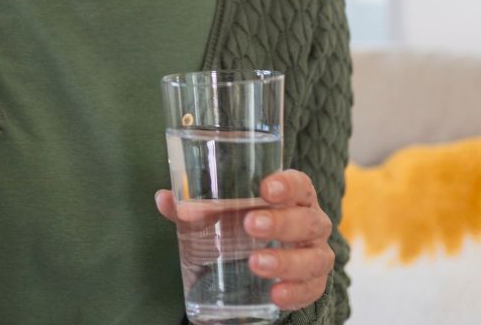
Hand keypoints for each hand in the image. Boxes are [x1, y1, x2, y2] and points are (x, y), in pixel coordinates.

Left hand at [155, 169, 334, 310]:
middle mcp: (311, 224)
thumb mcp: (223, 215)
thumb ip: (195, 207)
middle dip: (280, 223)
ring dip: (286, 261)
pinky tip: (275, 295)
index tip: (266, 187)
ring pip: (315, 257)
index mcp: (293, 198)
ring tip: (256, 263)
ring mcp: (315, 255)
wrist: (263, 260)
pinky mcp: (312, 284)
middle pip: (308, 220)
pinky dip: (295, 293)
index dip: (288, 184)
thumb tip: (164, 199)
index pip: (300, 184)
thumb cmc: (243, 225)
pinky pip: (312, 290)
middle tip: (250, 225)